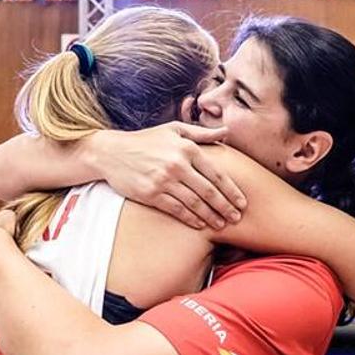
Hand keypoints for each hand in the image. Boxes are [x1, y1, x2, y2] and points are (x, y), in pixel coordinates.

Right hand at [89, 122, 244, 229]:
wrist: (111, 152)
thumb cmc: (145, 140)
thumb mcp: (173, 130)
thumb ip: (201, 133)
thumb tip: (226, 132)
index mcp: (186, 148)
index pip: (216, 173)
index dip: (232, 190)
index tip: (243, 202)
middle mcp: (177, 164)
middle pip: (209, 191)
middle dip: (225, 206)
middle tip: (237, 218)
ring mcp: (164, 181)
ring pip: (194, 203)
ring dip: (211, 216)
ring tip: (222, 224)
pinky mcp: (151, 194)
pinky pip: (176, 209)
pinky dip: (190, 218)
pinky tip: (200, 224)